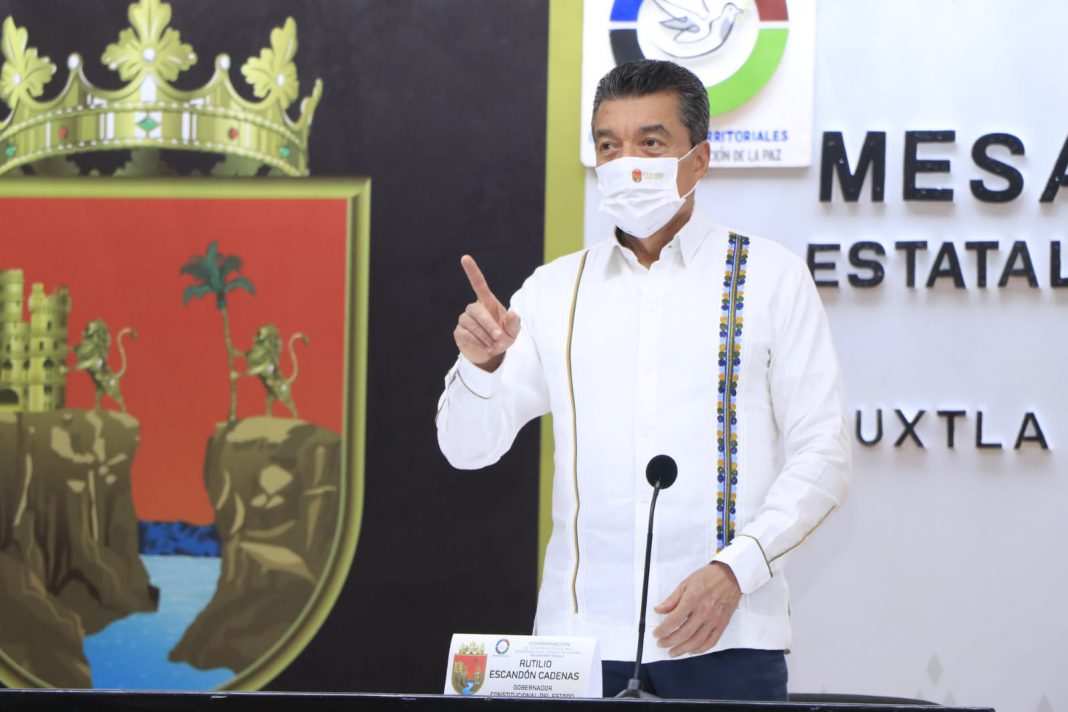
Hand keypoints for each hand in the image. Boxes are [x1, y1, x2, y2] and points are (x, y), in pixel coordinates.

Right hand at [453, 255, 520, 371]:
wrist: (491, 352)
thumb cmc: (503, 336)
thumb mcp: (513, 331)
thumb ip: (514, 323)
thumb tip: (513, 314)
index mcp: (488, 302)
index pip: (478, 283)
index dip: (472, 271)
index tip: (465, 258)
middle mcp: (474, 308)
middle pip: (477, 311)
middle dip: (489, 325)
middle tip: (499, 338)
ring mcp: (465, 319)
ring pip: (471, 324)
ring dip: (485, 337)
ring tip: (494, 345)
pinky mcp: (459, 331)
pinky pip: (466, 335)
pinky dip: (478, 343)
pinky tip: (485, 347)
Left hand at [652, 562, 740, 657]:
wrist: (731, 576)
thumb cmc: (707, 577)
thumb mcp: (685, 583)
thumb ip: (671, 600)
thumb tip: (658, 610)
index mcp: (692, 599)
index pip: (674, 620)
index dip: (663, 630)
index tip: (656, 634)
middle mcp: (703, 611)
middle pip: (684, 633)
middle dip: (669, 642)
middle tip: (661, 644)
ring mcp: (714, 620)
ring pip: (697, 641)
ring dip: (682, 649)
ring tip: (673, 652)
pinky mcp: (722, 624)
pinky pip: (711, 642)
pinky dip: (700, 649)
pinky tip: (691, 650)